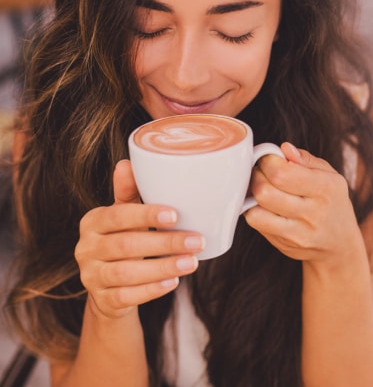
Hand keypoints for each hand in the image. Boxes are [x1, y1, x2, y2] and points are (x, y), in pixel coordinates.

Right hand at [75, 160, 204, 319]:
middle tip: (196, 241)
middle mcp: (86, 248)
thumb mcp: (126, 216)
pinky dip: (151, 290)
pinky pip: (126, 296)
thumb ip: (129, 193)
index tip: (176, 215)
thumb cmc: (124, 240)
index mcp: (93, 221)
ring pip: (127, 273)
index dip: (146, 215)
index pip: (118, 215)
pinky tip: (173, 282)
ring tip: (192, 262)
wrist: (109, 287)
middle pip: (126, 245)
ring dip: (163, 267)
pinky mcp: (102, 300)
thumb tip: (127, 162)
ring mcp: (91, 276)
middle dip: (165, 243)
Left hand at [244, 143, 364, 266]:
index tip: (270, 159)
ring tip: (263, 188)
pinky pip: (256, 224)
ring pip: (256, 210)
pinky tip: (263, 205)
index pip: (282, 173)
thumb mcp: (329, 175)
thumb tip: (284, 149)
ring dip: (252, 195)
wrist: (340, 245)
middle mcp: (313, 212)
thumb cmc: (332, 203)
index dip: (268, 161)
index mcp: (326, 188)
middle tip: (263, 172)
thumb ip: (306, 159)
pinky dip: (253, 210)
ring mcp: (298, 233)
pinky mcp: (284, 245)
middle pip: (265, 191)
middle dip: (257, 176)